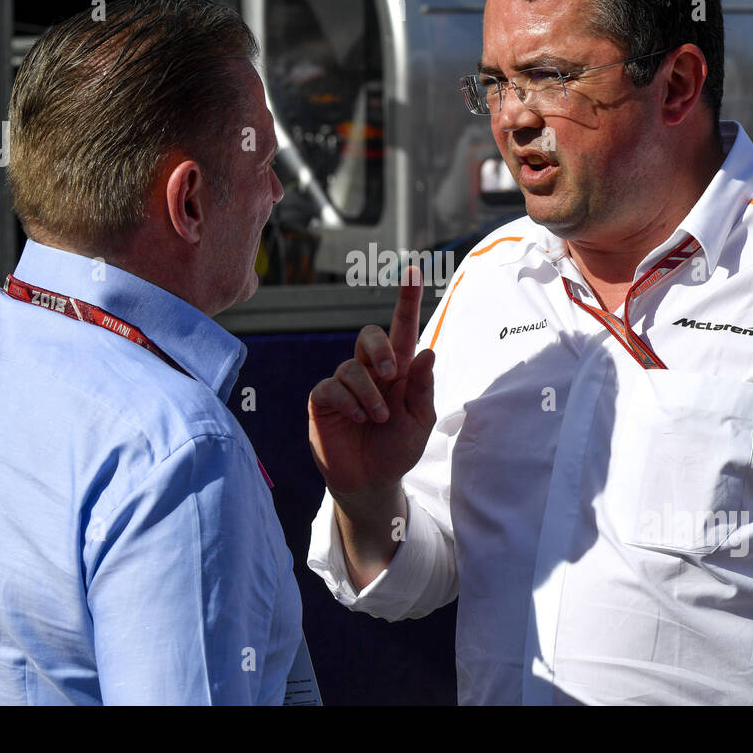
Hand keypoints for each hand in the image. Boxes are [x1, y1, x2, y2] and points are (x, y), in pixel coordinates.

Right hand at [308, 267, 436, 497]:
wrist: (371, 481)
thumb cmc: (397, 448)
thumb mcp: (420, 421)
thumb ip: (422, 388)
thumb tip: (428, 352)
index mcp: (399, 370)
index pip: (402, 328)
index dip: (407, 299)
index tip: (415, 270)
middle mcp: (370, 370)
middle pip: (369, 334)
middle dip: (380, 348)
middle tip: (390, 374)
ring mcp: (345, 383)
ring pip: (352, 366)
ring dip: (369, 394)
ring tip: (378, 419)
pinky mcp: (324, 399)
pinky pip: (333, 386)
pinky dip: (349, 402)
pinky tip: (357, 418)